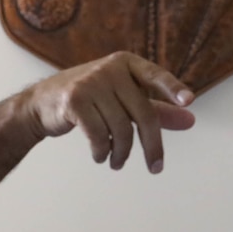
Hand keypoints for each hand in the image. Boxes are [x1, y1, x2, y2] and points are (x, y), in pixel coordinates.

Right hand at [25, 52, 195, 172]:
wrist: (41, 103)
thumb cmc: (91, 101)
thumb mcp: (124, 101)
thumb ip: (157, 110)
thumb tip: (190, 120)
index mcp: (126, 64)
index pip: (155, 75)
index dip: (172, 88)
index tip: (188, 102)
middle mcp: (110, 69)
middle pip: (143, 113)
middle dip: (152, 145)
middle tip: (156, 167)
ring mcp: (91, 82)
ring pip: (121, 128)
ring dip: (122, 153)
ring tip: (118, 162)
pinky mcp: (74, 100)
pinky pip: (99, 135)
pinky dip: (103, 152)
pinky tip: (101, 156)